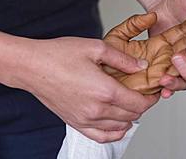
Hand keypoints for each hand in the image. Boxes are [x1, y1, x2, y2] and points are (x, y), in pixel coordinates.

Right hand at [16, 37, 158, 142]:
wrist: (31, 67)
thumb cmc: (59, 55)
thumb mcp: (95, 47)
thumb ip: (122, 59)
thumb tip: (141, 66)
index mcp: (104, 91)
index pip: (139, 103)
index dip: (151, 98)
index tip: (154, 90)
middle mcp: (96, 110)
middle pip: (132, 115)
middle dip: (142, 104)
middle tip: (143, 92)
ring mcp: (85, 119)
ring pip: (119, 127)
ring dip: (130, 116)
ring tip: (129, 102)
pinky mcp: (75, 123)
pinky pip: (101, 136)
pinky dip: (114, 132)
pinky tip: (117, 123)